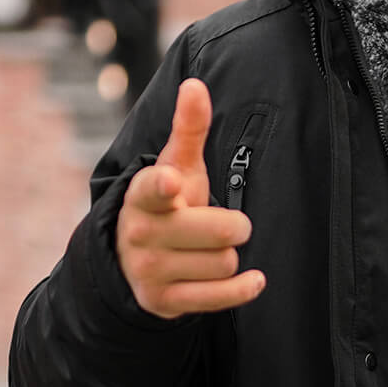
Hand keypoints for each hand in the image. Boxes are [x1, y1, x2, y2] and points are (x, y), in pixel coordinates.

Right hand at [116, 78, 265, 318]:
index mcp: (142, 196)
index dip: (163, 187)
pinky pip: (220, 297)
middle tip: (224, 225)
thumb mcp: (176, 167)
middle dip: (233, 227)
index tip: (172, 184)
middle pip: (219, 231)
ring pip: (224, 263)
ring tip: (210, 250)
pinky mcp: (163, 301)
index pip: (151, 189)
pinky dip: (243, 289)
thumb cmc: (169, 203)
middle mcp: (141, 233)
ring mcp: (150, 270)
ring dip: (228, 256)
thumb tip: (195, 84)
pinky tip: (253, 280)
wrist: (134, 259)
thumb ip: (188, 129)